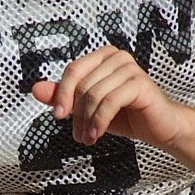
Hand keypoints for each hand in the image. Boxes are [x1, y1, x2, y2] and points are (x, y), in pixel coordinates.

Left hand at [31, 45, 186, 148]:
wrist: (159, 127)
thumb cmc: (125, 115)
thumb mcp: (88, 108)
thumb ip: (62, 96)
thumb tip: (36, 89)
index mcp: (103, 56)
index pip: (73, 70)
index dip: (62, 93)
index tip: (58, 115)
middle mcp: (117, 56)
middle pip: (82, 84)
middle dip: (77, 114)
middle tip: (79, 136)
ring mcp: (130, 68)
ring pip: (94, 94)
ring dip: (87, 121)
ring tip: (88, 138)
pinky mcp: (140, 83)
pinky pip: (110, 102)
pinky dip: (100, 121)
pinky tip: (98, 134)